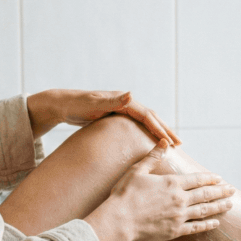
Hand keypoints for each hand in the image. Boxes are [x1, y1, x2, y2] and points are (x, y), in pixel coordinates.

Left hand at [53, 89, 181, 146]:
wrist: (62, 103)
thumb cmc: (75, 105)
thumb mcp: (92, 104)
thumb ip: (112, 101)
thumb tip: (131, 94)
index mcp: (122, 100)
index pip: (147, 115)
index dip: (159, 128)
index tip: (170, 142)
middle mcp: (124, 102)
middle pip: (151, 116)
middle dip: (165, 130)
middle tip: (179, 145)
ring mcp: (121, 108)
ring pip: (146, 120)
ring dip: (159, 130)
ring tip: (170, 144)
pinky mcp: (116, 116)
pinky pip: (137, 124)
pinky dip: (147, 131)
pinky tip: (149, 141)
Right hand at [103, 140, 234, 240]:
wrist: (119, 220)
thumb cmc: (125, 194)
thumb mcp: (138, 170)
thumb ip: (153, 156)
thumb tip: (164, 141)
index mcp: (172, 183)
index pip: (197, 179)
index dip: (210, 178)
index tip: (220, 178)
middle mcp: (180, 199)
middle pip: (206, 194)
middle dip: (221, 191)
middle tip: (232, 190)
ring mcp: (179, 216)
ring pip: (205, 210)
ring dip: (219, 206)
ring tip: (230, 204)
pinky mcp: (175, 230)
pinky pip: (196, 227)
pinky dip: (208, 224)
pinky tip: (216, 223)